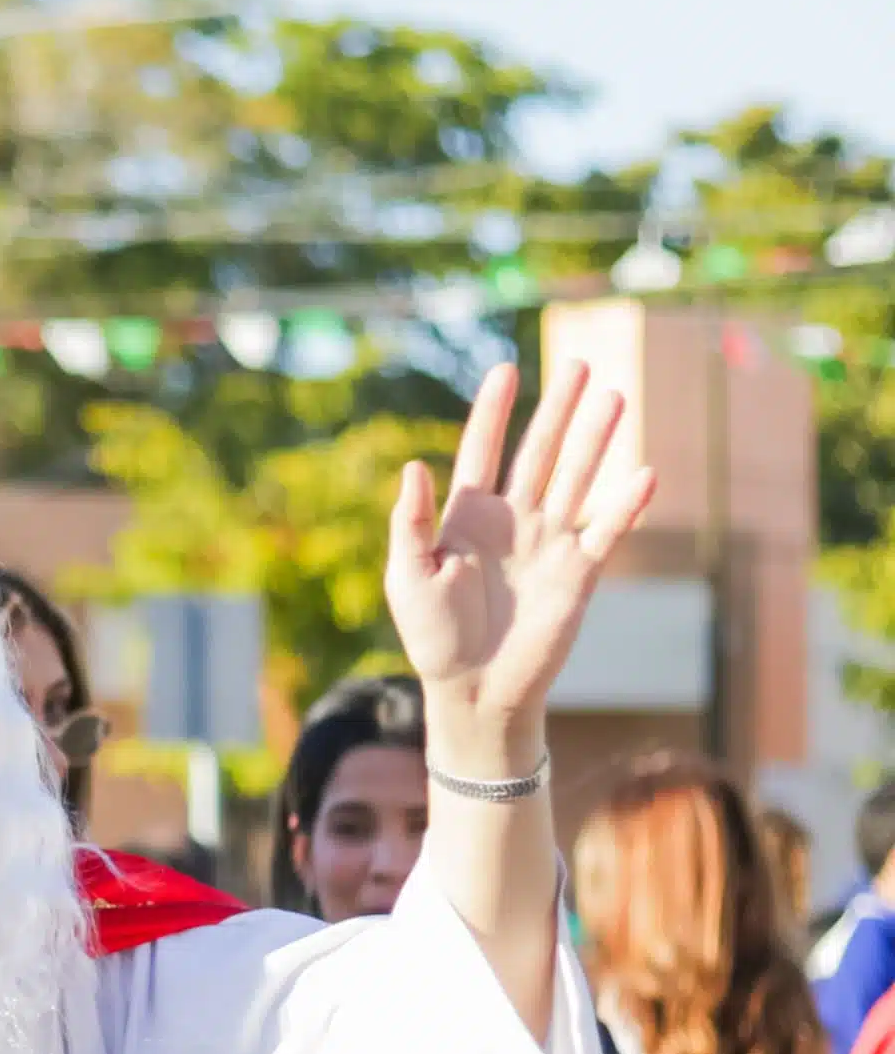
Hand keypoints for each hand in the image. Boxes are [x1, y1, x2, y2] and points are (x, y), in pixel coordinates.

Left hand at [387, 361, 660, 767]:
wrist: (474, 688)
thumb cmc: (433, 635)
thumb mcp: (408, 576)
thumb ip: (411, 523)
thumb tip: (415, 466)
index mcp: (467, 517)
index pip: (483, 450)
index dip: (494, 411)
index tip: (506, 368)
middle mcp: (514, 520)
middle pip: (540, 453)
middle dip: (558, 410)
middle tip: (579, 364)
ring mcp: (549, 542)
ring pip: (577, 478)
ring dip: (595, 440)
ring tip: (614, 396)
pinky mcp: (579, 572)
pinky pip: (607, 531)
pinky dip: (626, 505)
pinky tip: (646, 473)